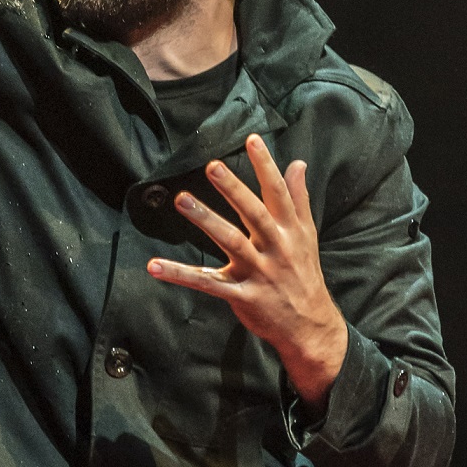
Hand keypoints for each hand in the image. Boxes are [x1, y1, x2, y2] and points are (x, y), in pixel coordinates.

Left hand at [147, 133, 348, 405]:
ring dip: (206, 219)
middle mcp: (276, 247)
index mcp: (290, 231)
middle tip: (212, 165)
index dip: (266, 166)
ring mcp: (259, 272)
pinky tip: (155, 265)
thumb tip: (298, 163)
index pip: (278, 193)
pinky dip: (181, 275)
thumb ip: (299, 198)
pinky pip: (208, 284)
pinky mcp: (243, 296)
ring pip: (231, 242)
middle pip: (253, 213)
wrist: (311, 326)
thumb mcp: (307, 235)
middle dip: (234, 189)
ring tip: (182, 199)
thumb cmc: (304, 274)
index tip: (252, 140)